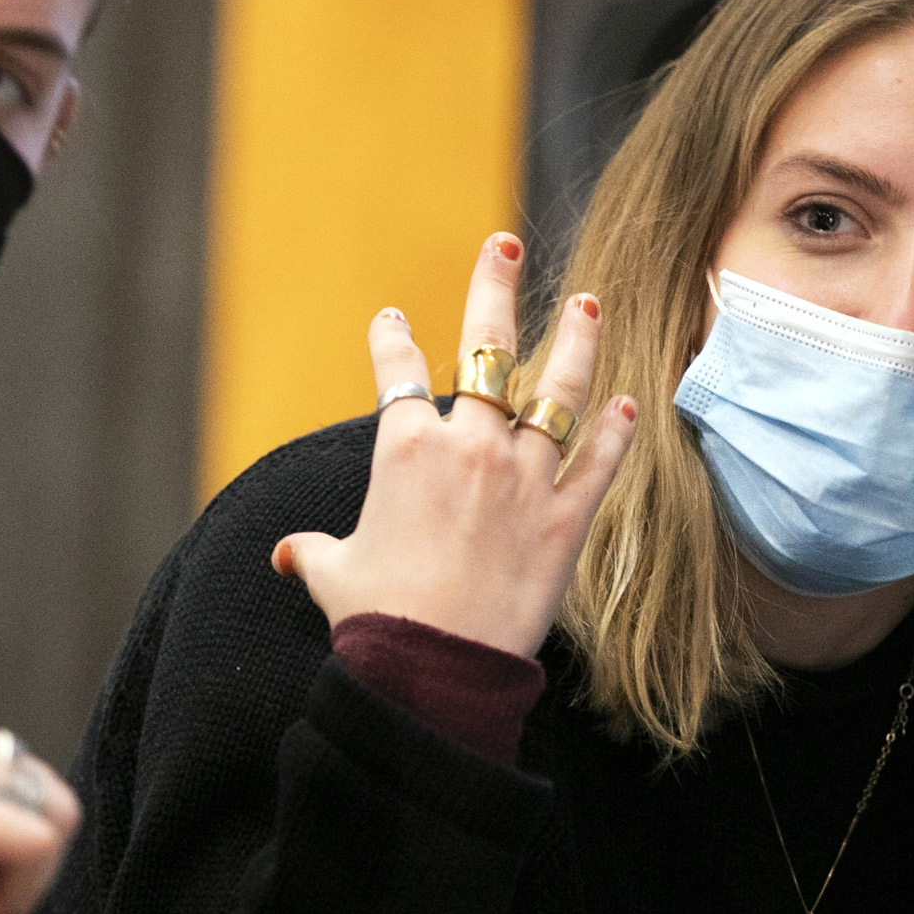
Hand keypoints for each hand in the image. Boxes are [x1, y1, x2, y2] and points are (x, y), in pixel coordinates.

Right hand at [273, 232, 636, 656]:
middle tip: (505, 244)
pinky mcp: (567, 520)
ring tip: (588, 303)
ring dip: (575, 343)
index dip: (390, 342)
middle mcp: (469, 446)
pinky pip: (598, 463)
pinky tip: (628, 403)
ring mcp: (524, 478)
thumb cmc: (375, 618)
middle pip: (487, 351)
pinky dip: (614, 432)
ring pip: (557, 393)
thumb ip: (314, 551)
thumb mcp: (333, 574)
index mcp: (405, 449)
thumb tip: (285, 553)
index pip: (395, 374)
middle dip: (494, 289)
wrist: (433, 668)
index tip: (391, 320)